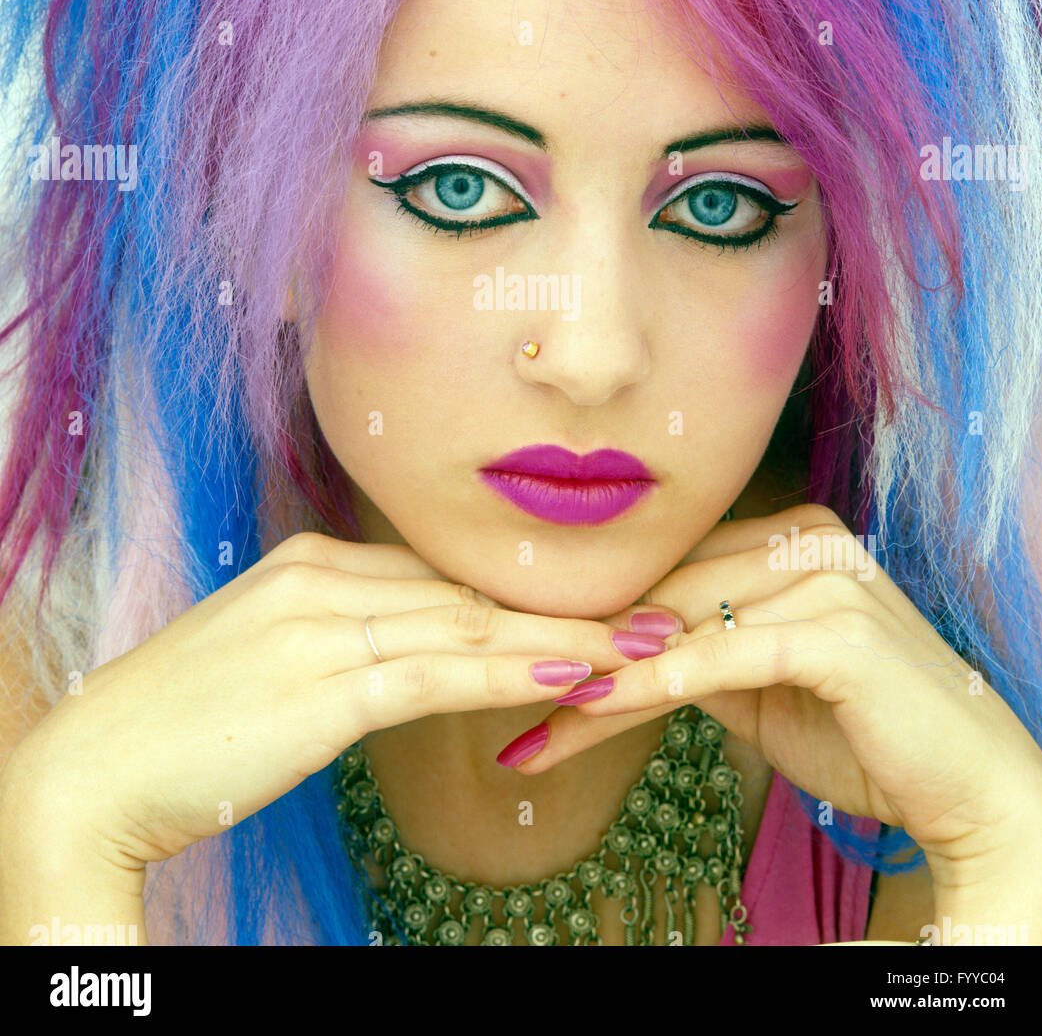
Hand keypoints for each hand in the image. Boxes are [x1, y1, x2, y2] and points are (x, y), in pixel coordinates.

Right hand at [1, 532, 666, 870]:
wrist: (90, 771)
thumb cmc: (181, 723)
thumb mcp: (270, 658)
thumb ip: (343, 637)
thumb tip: (415, 647)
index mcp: (312, 562)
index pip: (445, 572)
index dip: (526, 589)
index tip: (597, 596)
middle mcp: (323, 576)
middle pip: (470, 590)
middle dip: (567, 604)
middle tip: (658, 608)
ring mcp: (322, 625)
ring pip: (469, 625)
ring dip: (566, 638)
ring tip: (648, 643)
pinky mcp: (321, 686)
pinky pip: (437, 673)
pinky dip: (513, 673)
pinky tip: (576, 678)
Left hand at [505, 505, 1041, 891]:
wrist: (966, 786)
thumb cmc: (863, 732)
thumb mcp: (760, 686)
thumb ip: (695, 653)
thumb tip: (612, 656)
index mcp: (790, 536)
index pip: (668, 571)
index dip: (597, 617)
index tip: (528, 659)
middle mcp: (806, 539)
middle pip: (664, 592)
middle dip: (586, 650)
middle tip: (513, 696)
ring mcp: (826, 577)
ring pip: (682, 623)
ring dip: (606, 676)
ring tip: (543, 721)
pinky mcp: (838, 630)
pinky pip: (723, 654)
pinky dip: (657, 682)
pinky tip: (601, 708)